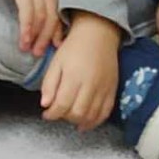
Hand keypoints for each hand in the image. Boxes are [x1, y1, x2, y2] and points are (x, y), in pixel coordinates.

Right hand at [6, 0, 62, 55]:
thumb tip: (37, 11)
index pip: (58, 14)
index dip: (58, 31)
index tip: (56, 46)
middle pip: (51, 19)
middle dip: (47, 38)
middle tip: (40, 54)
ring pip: (41, 18)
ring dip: (36, 37)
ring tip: (30, 50)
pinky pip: (27, 12)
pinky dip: (27, 27)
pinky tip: (24, 38)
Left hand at [40, 12, 120, 130]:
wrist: (98, 35)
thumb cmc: (74, 47)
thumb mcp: (56, 62)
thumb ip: (49, 84)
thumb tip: (45, 105)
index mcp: (74, 77)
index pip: (62, 105)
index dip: (52, 114)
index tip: (46, 114)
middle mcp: (90, 85)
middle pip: (77, 113)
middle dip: (64, 118)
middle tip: (58, 112)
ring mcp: (104, 89)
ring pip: (91, 116)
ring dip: (78, 121)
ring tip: (70, 117)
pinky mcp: (112, 91)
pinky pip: (105, 113)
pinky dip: (95, 122)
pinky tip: (85, 123)